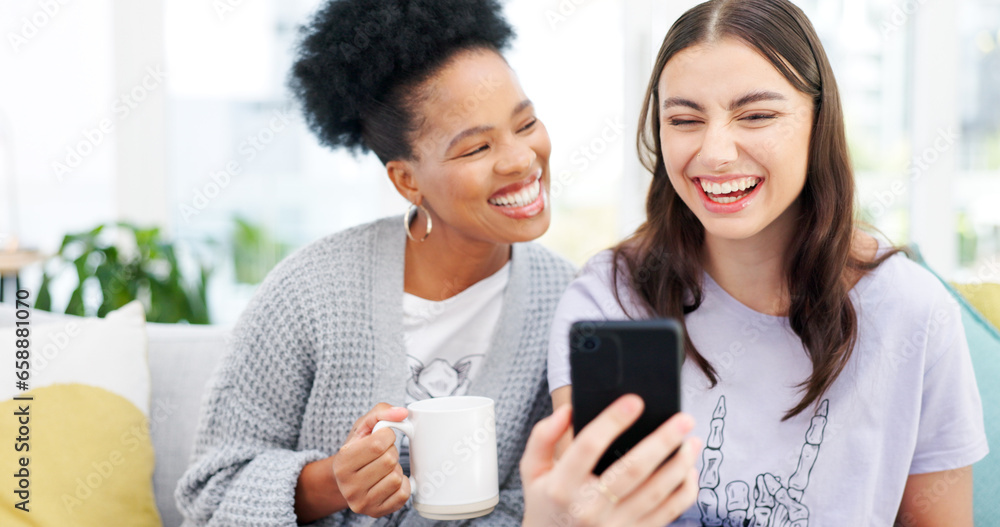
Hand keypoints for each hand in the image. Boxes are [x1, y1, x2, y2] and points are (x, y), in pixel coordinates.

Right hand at [331, 403, 410, 517]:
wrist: (348, 478)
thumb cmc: (358, 448)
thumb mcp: (363, 426)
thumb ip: (381, 412)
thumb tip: (402, 413)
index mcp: (342, 462)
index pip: (378, 444)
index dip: (387, 436)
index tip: (381, 438)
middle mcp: (348, 486)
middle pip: (389, 461)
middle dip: (391, 452)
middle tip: (381, 454)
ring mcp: (362, 502)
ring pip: (396, 478)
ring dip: (396, 468)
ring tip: (383, 468)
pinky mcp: (376, 512)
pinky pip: (402, 494)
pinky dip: (401, 484)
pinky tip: (389, 481)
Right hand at [520, 394, 699, 526]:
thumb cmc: (546, 502)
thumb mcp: (532, 470)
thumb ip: (542, 436)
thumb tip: (567, 411)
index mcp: (561, 486)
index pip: (588, 446)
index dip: (612, 420)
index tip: (634, 400)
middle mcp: (588, 508)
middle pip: (632, 469)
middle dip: (662, 441)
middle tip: (684, 419)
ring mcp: (613, 526)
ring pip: (656, 492)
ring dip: (680, 464)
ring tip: (692, 441)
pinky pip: (667, 514)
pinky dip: (684, 492)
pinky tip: (690, 472)